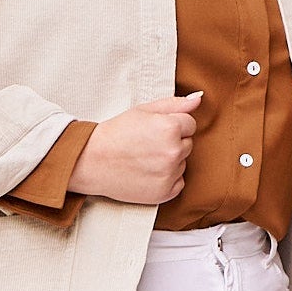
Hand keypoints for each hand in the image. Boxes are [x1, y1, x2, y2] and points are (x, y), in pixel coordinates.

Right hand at [70, 94, 202, 204]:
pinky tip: (147, 173)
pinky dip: (167, 179)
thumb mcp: (144, 110)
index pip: (190, 124)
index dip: (172, 125)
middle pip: (188, 144)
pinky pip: (178, 183)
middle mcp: (173, 151)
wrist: (92, 161)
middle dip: (172, 143)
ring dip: (169, 161)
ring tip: (144, 159)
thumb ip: (174, 104)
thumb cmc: (117, 133)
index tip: (153, 130)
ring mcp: (169, 174)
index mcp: (170, 127)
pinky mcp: (165, 193)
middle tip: (147, 144)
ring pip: (182, 163)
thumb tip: (199, 98)